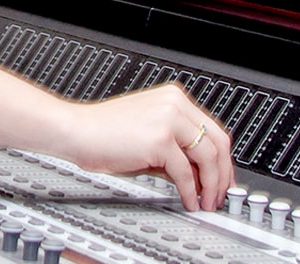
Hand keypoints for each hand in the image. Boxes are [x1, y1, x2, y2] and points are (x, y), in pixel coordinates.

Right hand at [0, 48, 233, 211]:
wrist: (75, 131)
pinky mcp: (160, 138)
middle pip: (218, 141)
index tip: (223, 178)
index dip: (223, 159)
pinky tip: (188, 200)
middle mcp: (174, 103)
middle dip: (224, 173)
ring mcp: (168, 118)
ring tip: (207, 202)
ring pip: (208, 156)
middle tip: (221, 195)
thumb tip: (198, 173)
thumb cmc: (101, 133)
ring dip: (212, 185)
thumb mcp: (146, 133)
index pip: (212, 129)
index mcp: (173, 98)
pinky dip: (191, 191)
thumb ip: (175, 147)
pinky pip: (186, 171)